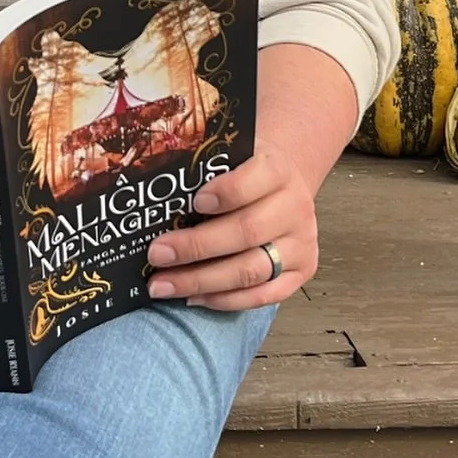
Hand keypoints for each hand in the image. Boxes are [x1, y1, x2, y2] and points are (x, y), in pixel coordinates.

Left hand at [143, 146, 316, 310]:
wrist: (284, 185)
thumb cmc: (246, 172)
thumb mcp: (234, 156)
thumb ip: (206, 168)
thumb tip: (156, 193)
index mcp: (279, 170)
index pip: (257, 179)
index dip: (227, 192)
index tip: (194, 201)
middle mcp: (294, 207)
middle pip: (247, 231)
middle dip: (197, 246)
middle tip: (157, 253)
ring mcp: (300, 243)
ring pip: (251, 270)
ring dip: (201, 280)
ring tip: (162, 284)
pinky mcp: (300, 272)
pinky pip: (262, 296)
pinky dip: (224, 300)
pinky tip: (192, 298)